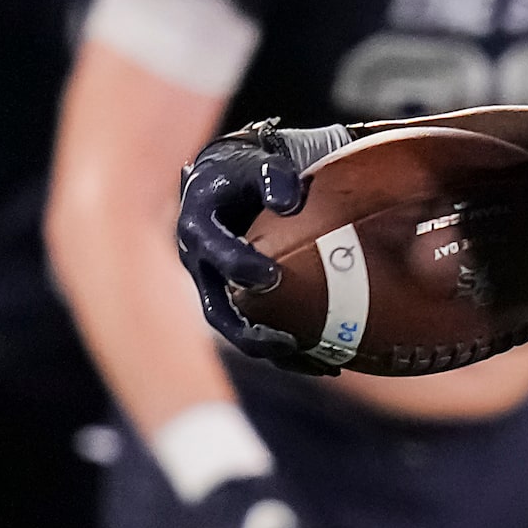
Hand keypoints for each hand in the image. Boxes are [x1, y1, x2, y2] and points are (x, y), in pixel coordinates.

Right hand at [176, 120, 352, 376]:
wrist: (225, 181)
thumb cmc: (244, 171)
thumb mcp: (255, 164)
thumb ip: (271, 176)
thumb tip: (290, 201)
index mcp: (197, 228)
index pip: (212, 252)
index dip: (237, 265)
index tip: (269, 276)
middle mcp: (200, 265)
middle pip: (218, 311)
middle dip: (251, 332)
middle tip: (289, 341)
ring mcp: (214, 288)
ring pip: (239, 331)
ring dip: (275, 353)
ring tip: (320, 363)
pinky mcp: (234, 301)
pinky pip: (259, 331)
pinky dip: (290, 350)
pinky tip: (330, 362)